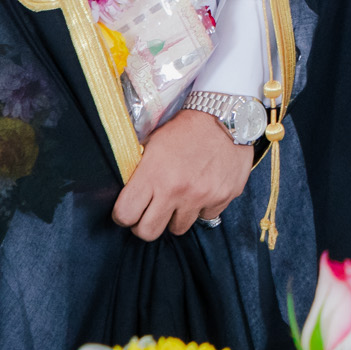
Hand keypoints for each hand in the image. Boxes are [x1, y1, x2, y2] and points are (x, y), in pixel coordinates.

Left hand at [113, 107, 254, 239]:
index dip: (123, 215)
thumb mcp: (154, 142)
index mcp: (154, 174)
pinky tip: (204, 188)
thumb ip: (140, 170)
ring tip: (181, 196)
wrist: (227, 116)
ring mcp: (202, 196)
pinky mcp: (223, 198)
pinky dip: (203, 207)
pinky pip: (206, 216)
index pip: (125, 215)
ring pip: (178, 228)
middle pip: (148, 232)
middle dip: (146, 224)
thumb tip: (126, 192)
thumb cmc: (186, 128)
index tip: (129, 210)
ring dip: (177, 216)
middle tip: (151, 212)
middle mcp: (177, 190)